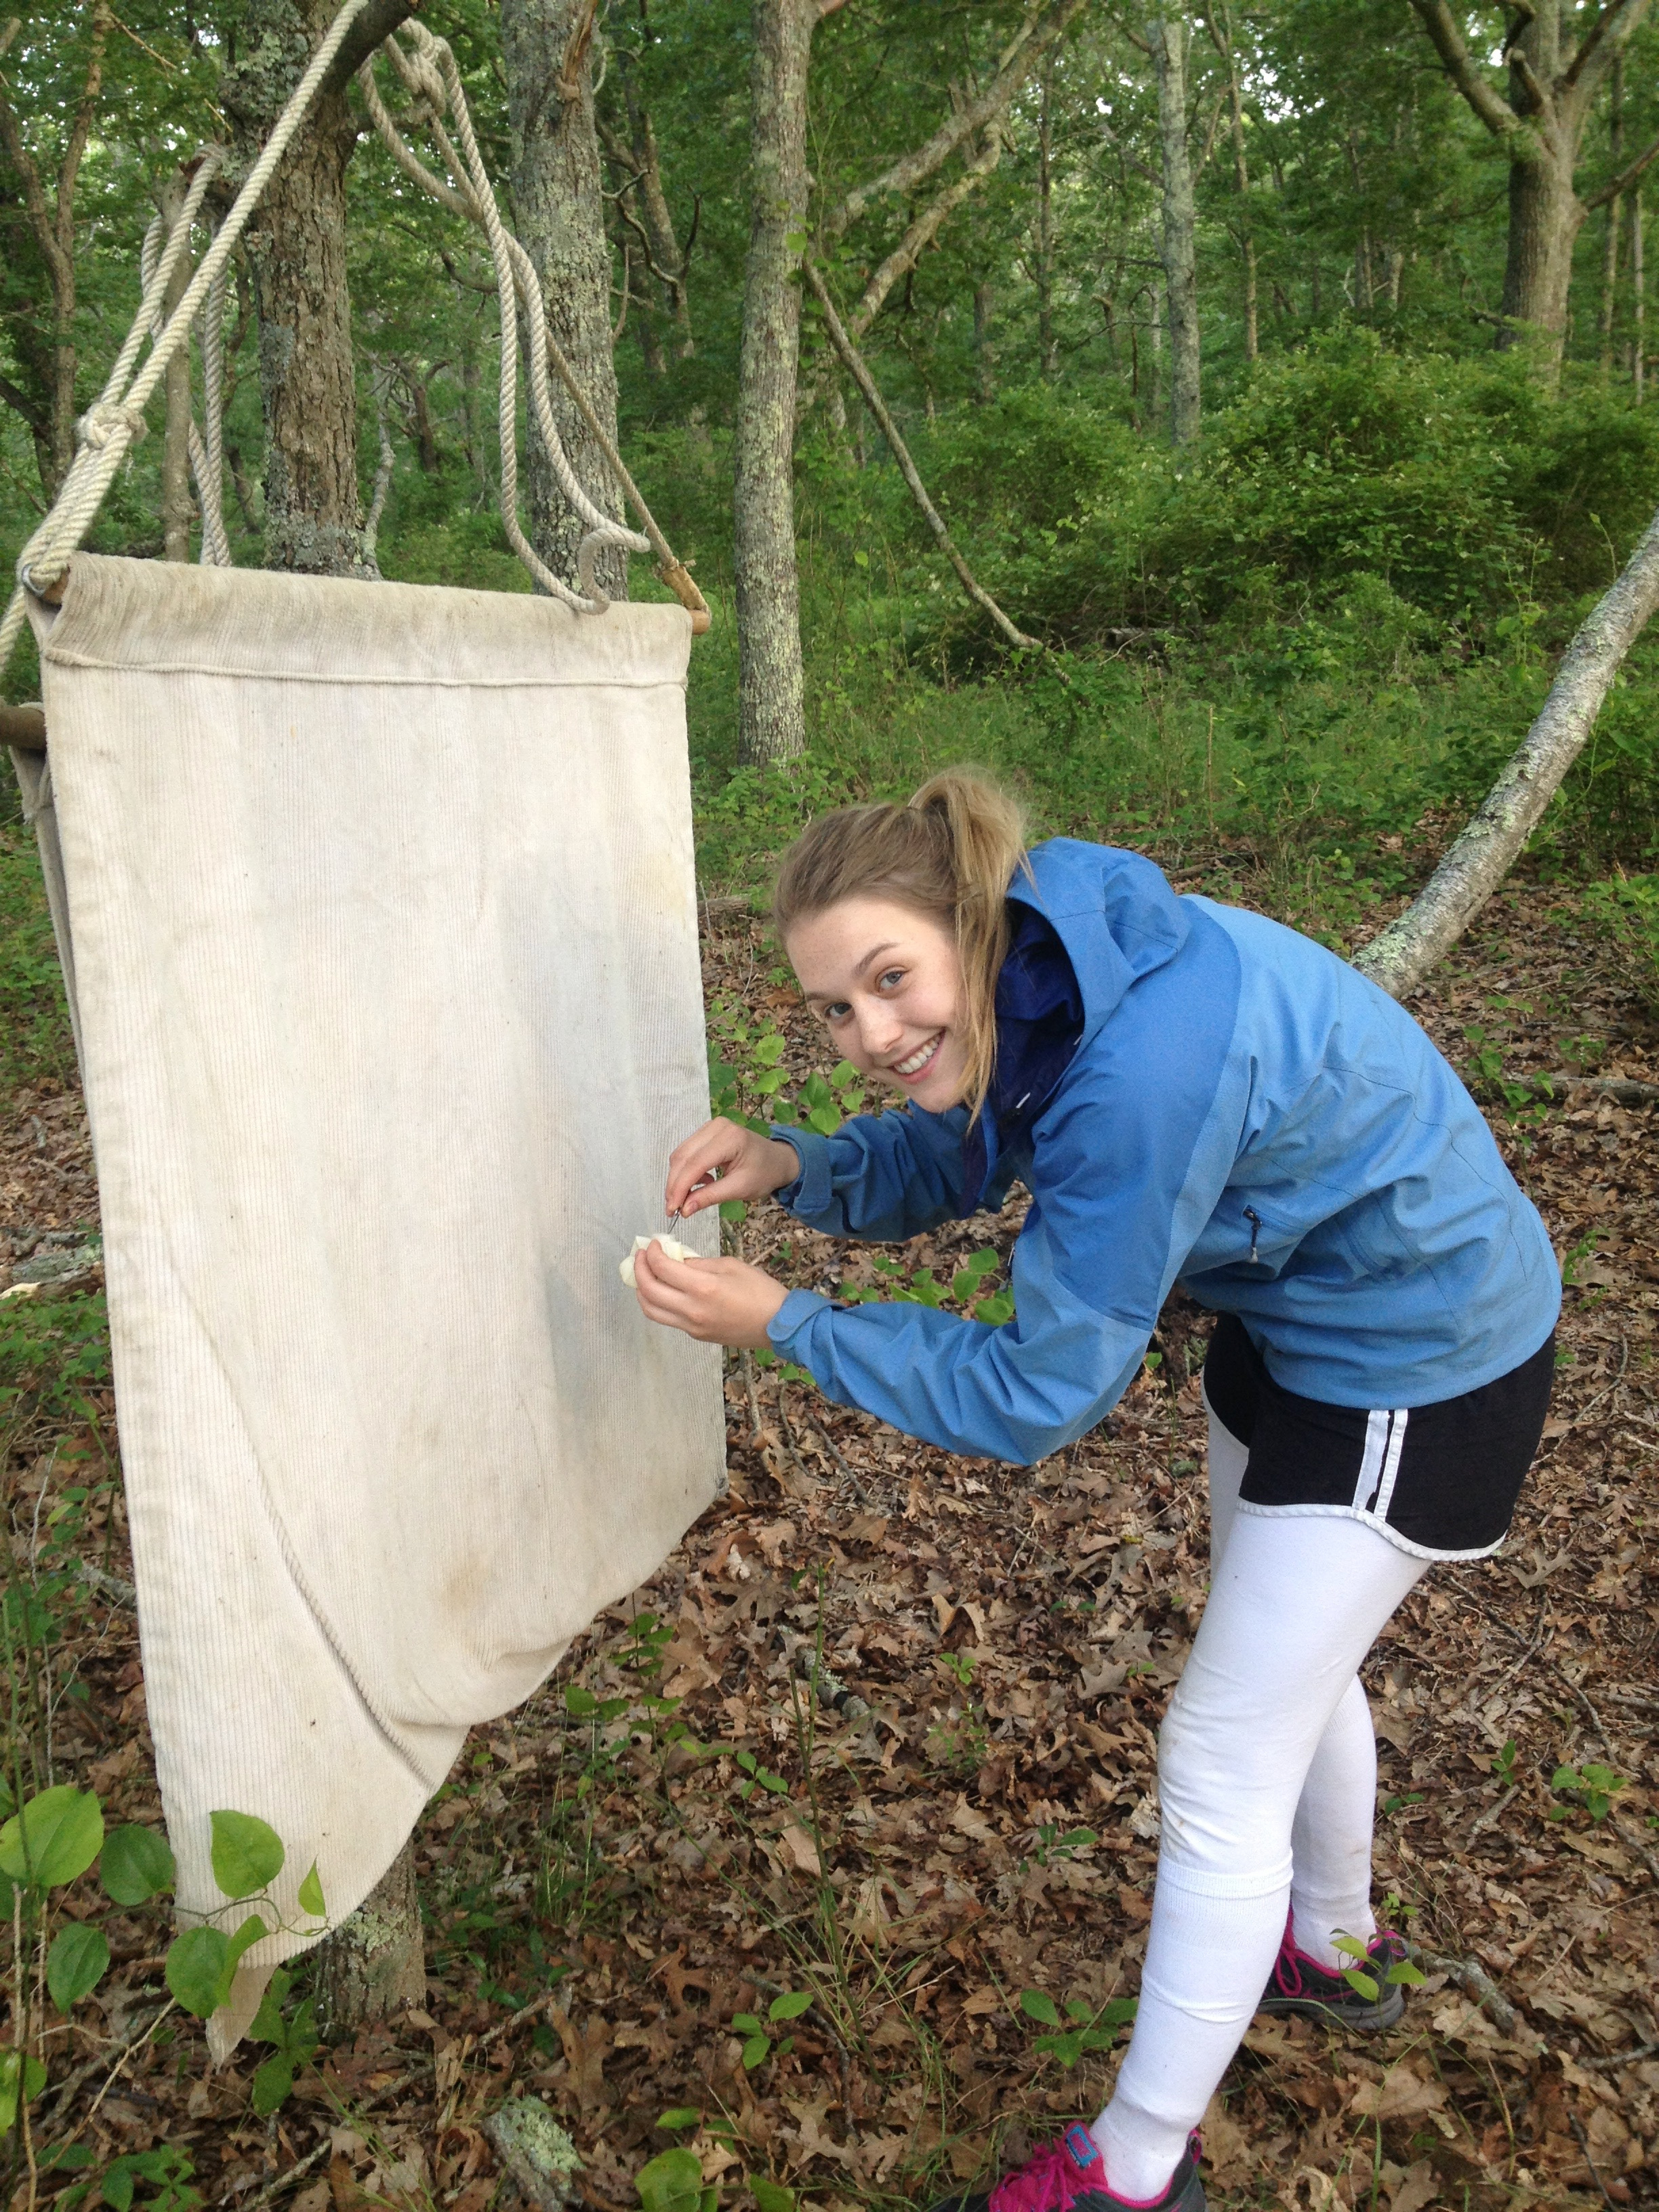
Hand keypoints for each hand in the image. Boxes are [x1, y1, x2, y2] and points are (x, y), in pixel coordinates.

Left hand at [632, 1240, 788, 1348]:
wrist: (778, 1325)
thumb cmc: (761, 1292)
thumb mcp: (731, 1266)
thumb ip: (699, 1263)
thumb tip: (677, 1259)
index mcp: (703, 1288)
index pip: (662, 1268)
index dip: (652, 1253)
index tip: (653, 1244)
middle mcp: (691, 1310)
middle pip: (648, 1291)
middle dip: (639, 1270)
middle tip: (642, 1256)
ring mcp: (691, 1326)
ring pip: (651, 1310)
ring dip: (642, 1290)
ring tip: (645, 1275)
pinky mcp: (695, 1335)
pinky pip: (667, 1319)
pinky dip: (658, 1303)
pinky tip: (664, 1290)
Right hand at [666, 1117, 800, 1220]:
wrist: (777, 1160)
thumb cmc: (764, 1173)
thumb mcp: (739, 1189)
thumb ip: (710, 1197)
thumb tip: (684, 1209)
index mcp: (730, 1138)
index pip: (695, 1164)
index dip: (679, 1188)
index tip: (672, 1210)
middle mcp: (717, 1127)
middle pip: (683, 1157)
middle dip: (675, 1185)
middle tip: (673, 1209)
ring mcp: (710, 1127)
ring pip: (681, 1154)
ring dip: (679, 1179)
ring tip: (688, 1198)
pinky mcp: (706, 1132)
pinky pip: (687, 1152)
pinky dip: (687, 1171)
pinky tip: (702, 1183)